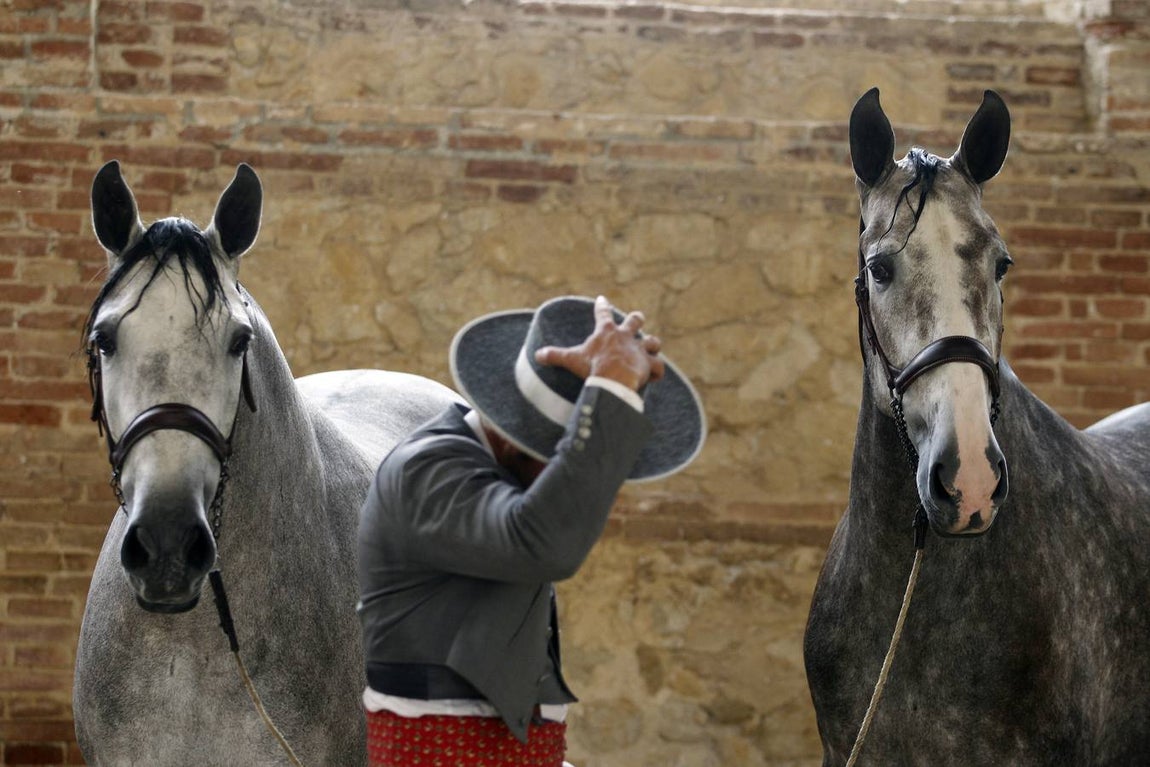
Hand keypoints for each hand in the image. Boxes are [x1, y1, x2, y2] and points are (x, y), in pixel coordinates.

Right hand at [534, 295, 665, 390]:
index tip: (602, 298)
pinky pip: (657, 366)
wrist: (613, 378)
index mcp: (606, 332)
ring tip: (650, 351)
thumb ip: (555, 356)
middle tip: (637, 318)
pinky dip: (657, 371)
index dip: (602, 305)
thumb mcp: (572, 359)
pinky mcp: (648, 364)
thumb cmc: (592, 367)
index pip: (602, 313)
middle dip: (636, 319)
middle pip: (635, 320)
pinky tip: (654, 376)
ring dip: (652, 346)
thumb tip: (537, 355)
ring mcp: (639, 349)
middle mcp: (625, 336)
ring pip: (652, 342)